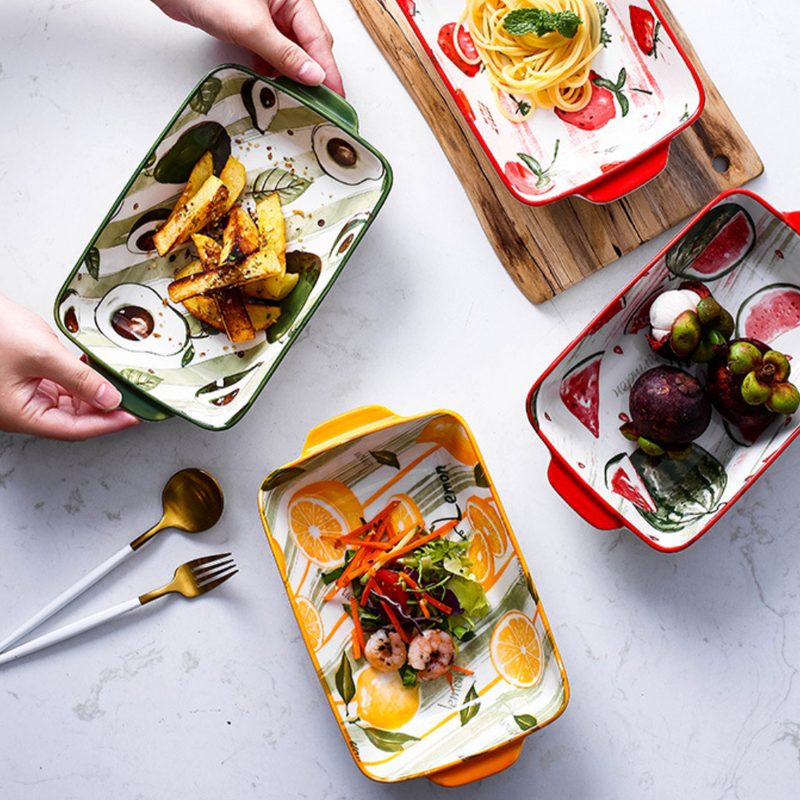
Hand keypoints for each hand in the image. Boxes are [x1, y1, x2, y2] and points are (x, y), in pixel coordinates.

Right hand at [0, 295, 140, 441]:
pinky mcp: (26, 380)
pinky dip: (80, 380)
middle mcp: (22, 410)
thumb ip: (80, 378)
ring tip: (119, 381)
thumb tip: (110, 399)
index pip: (75, 429)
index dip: (108, 424)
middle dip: (104, 408)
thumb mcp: (42, 354)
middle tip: (134, 398)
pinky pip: (60, 387)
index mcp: (21, 415)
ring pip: (70, 403)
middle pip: (74, 419)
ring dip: (94, 393)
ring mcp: (24, 395)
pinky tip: (95, 368)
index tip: (135, 416)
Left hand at [152, 0, 344, 96]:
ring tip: (291, 96)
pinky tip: (268, 81)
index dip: (329, 71)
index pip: (320, 40)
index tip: (337, 98)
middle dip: (313, 74)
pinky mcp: (252, 26)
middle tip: (318, 104)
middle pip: (311, 46)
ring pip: (292, 52)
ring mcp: (268, 16)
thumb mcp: (251, 28)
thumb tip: (313, 76)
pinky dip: (273, 68)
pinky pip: (272, 52)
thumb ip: (285, 54)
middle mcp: (285, 5)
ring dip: (292, 74)